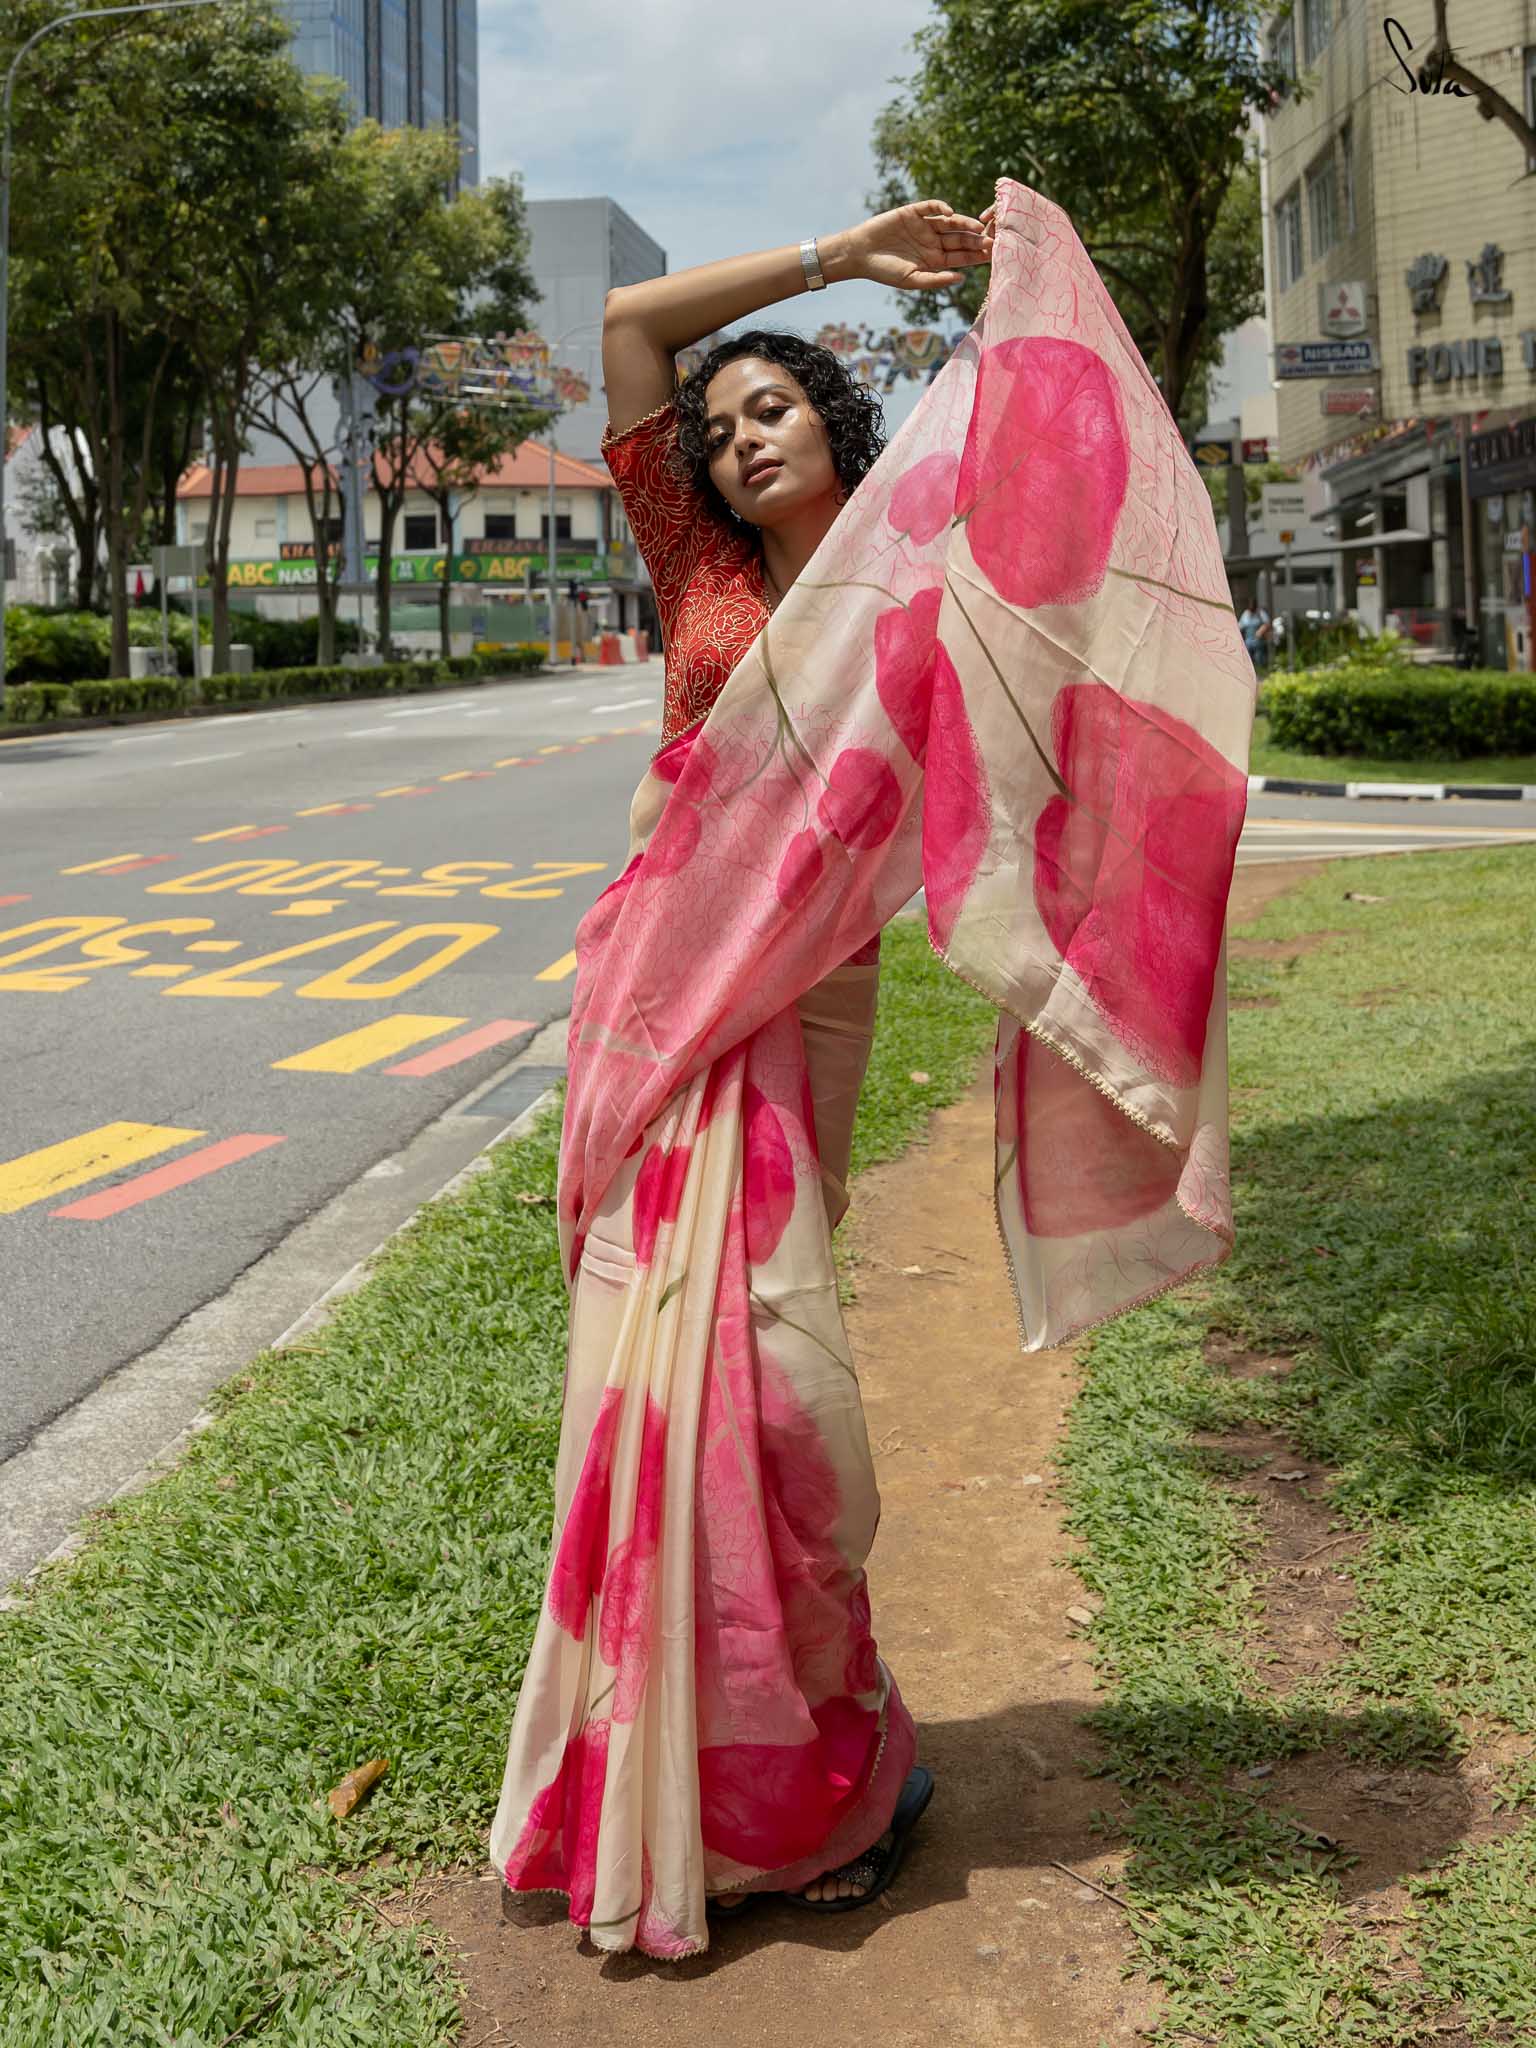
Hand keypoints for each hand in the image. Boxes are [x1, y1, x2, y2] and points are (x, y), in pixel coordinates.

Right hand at [838, 200, 992, 290]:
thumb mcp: (912, 280)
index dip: (977, 256)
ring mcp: (925, 225)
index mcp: (936, 260)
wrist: (860, 254)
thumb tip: (962, 278)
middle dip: (976, 239)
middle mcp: (934, 241)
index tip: (992, 256)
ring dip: (964, 223)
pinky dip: (941, 207)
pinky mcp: (914, 212)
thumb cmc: (885, 272)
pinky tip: (949, 213)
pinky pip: (931, 207)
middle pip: (961, 238)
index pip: (962, 256)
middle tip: (993, 239)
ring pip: (950, 222)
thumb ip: (937, 280)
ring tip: (977, 226)